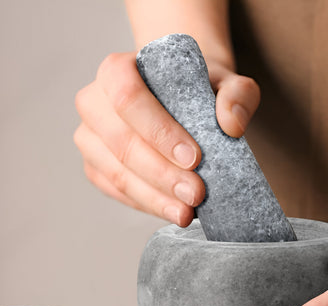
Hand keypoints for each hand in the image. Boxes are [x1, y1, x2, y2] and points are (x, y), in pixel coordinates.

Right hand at [74, 51, 259, 224]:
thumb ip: (237, 94)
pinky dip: (146, 205)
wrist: (182, 101)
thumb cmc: (197, 91)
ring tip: (187, 212)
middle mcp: (94, 102)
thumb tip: (232, 124)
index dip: (159, 130)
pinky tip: (172, 211)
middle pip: (122, 142)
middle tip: (196, 193)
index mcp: (116, 70)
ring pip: (117, 173)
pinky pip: (116, 192)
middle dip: (162, 174)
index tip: (193, 158)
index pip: (128, 96)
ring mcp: (90, 138)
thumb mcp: (225, 83)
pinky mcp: (96, 167)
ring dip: (154, 198)